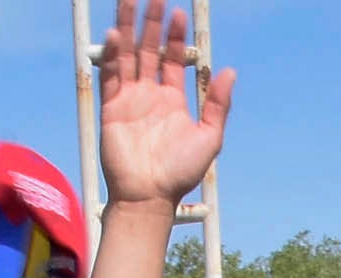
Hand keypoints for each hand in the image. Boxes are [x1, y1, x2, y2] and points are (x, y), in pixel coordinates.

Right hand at [96, 0, 236, 207]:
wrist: (150, 196)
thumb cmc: (181, 172)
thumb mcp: (209, 136)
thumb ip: (218, 104)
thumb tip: (230, 71)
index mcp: (173, 100)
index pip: (173, 59)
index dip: (175, 36)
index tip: (177, 12)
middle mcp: (150, 95)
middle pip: (148, 50)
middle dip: (150, 23)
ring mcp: (128, 99)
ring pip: (127, 55)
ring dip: (127, 29)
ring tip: (129, 1)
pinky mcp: (110, 108)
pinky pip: (110, 76)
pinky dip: (112, 56)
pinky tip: (115, 35)